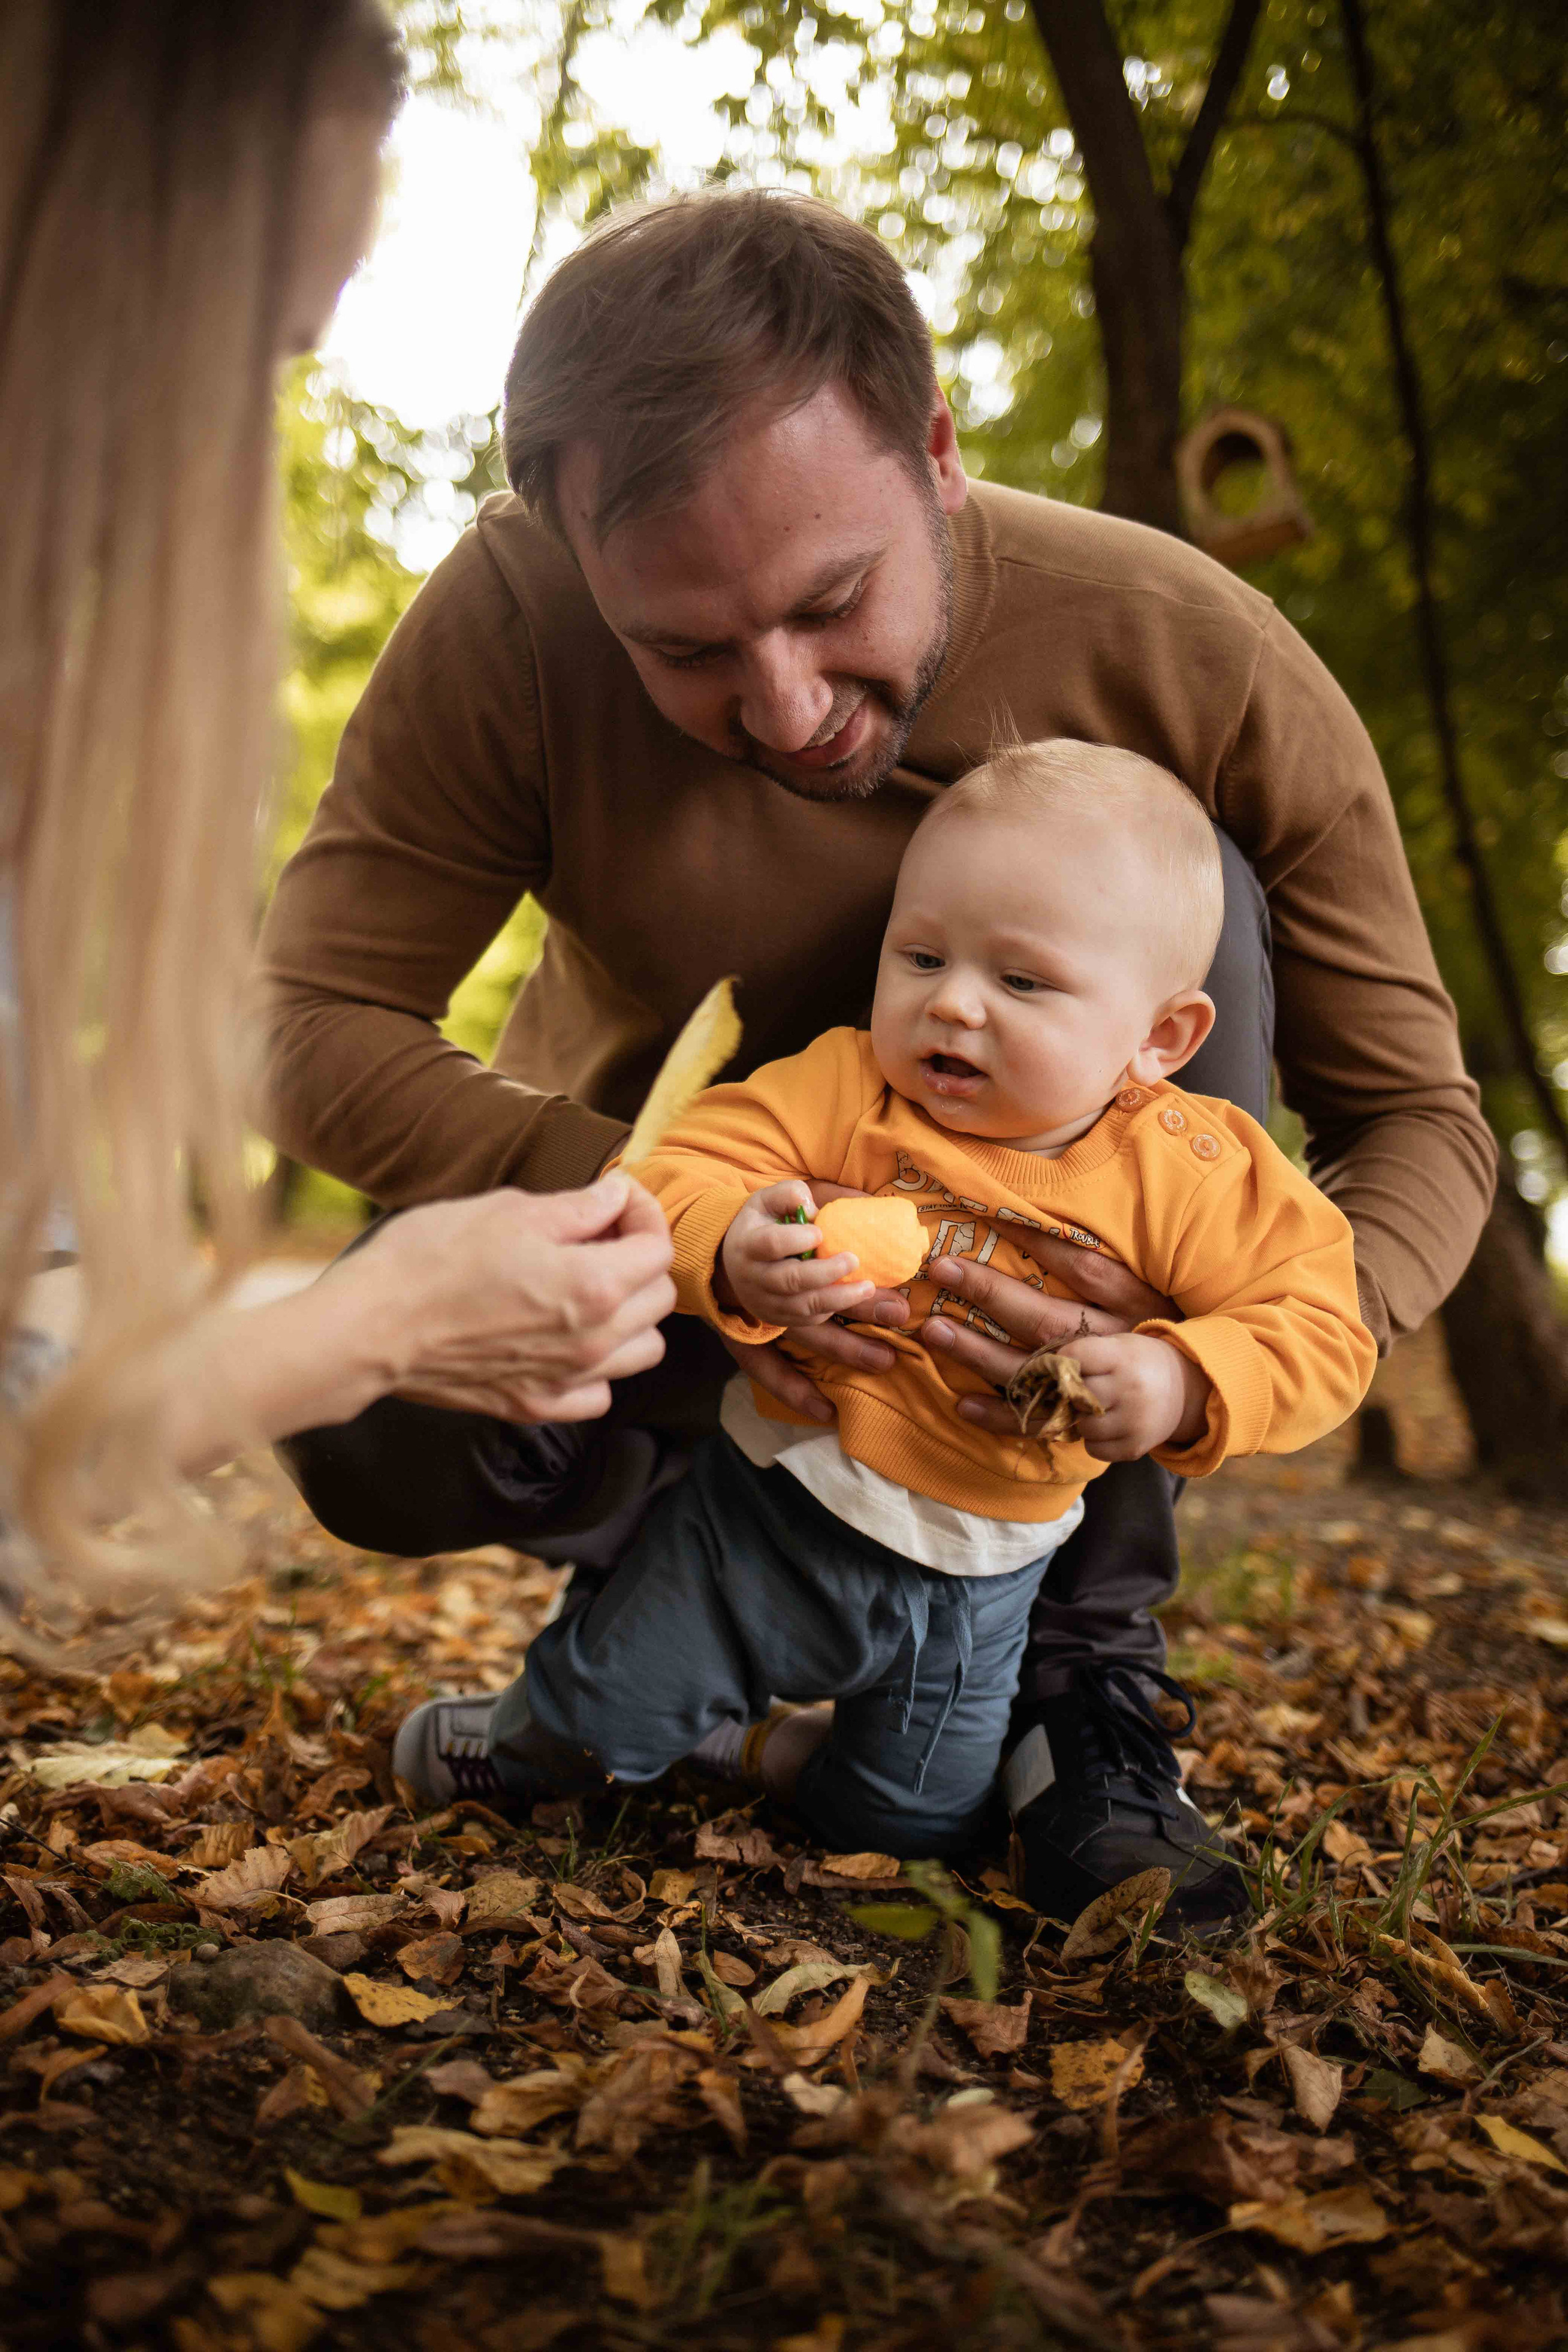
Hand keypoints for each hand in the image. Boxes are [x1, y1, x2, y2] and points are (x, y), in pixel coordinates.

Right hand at [340, 1174, 675, 1424]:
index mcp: (595, 1284)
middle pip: (659, 1298)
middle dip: (639, 1259)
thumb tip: (616, 1196)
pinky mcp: (537, 1405)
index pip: (658, 1247)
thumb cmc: (430, 1260)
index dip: (642, 1213)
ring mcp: (568, 1380)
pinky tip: (566, 1338)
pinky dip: (597, 1367)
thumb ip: (577, 1208)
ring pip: (643, 1350)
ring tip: (589, 1287)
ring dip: (630, 1315)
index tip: (615, 1200)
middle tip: (598, 1235)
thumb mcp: (507, 1211)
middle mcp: (595, 1341)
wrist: (369, 1328)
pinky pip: (600, 1393)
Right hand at [718, 1180, 879, 1329]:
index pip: (770, 1244)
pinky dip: (831, 1310)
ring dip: (838, 1298)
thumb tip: (812, 1208)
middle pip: (790, 1280)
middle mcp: (753, 1278)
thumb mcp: (766, 1201)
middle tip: (854, 1260)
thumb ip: (788, 1195)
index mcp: (749, 1245)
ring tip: (867, 1287)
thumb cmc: (760, 1226)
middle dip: (825, 1272)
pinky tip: (850, 1296)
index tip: (820, 1233)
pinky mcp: (778, 1319)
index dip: (796, 1239)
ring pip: (802, 1307)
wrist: (732, 1263)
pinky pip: (807, 1320)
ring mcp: (765, 1302)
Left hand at [923, 1225, 1177, 1441]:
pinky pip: (1040, 1420)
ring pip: (1034, 1372)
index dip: (1035, 1240)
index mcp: (1134, 1303)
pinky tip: (961, 1402)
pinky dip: (1000, 1414)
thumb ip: (1102, 1262)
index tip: (987, 1214)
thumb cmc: (1158, 1324)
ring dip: (979, 1353)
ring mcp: (1106, 1386)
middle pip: (1046, 1319)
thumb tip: (1038, 1217)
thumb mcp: (1145, 1287)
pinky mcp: (1095, 1424)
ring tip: (933, 1332)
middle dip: (990, 1293)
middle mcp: (1117, 1343)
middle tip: (942, 1269)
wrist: (1198, 1392)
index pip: (1081, 1266)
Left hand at [1065, 1333, 1211, 1460]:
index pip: (1076, 1357)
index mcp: (1123, 1357)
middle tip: (1082, 1391)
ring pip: (1083, 1427)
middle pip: (1077, 1396)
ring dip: (1083, 1420)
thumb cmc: (1138, 1363)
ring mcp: (1135, 1421)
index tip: (1069, 1365)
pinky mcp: (1135, 1447)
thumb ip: (1085, 1355)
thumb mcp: (1118, 1346)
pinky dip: (1095, 1441)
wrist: (1184, 1389)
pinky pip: (1095, 1450)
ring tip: (1096, 1410)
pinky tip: (1107, 1427)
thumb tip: (1045, 1375)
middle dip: (1074, 1394)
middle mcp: (1131, 1388)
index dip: (1065, 1361)